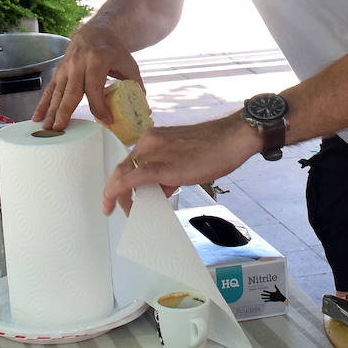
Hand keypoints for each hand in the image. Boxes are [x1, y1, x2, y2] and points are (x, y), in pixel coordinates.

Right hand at [32, 21, 140, 130]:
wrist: (96, 31)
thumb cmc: (114, 50)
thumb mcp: (129, 64)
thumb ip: (136, 85)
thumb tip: (143, 108)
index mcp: (97, 61)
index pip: (95, 89)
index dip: (100, 107)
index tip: (106, 120)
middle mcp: (78, 63)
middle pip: (71, 92)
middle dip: (64, 112)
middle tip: (60, 130)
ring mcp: (66, 67)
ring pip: (57, 92)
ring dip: (51, 111)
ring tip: (46, 129)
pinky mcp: (59, 71)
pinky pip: (50, 89)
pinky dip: (43, 104)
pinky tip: (37, 117)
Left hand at [103, 115, 260, 215]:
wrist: (232, 138)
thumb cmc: (215, 147)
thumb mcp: (184, 158)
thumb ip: (167, 171)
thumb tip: (160, 189)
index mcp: (153, 138)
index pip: (130, 161)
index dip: (121, 180)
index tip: (120, 193)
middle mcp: (148, 142)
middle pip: (122, 169)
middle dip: (118, 191)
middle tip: (121, 207)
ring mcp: (152, 152)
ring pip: (122, 176)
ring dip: (121, 196)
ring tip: (128, 210)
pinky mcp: (160, 166)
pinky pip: (130, 180)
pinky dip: (117, 192)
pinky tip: (114, 203)